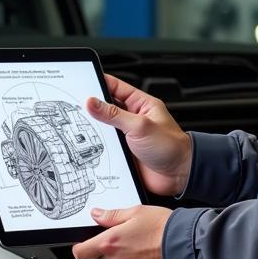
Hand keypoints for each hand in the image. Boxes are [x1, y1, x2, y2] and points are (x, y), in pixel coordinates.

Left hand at [72, 205, 172, 258]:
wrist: (188, 248)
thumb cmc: (165, 229)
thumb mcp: (136, 212)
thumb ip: (112, 215)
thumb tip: (97, 214)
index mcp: (110, 243)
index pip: (81, 252)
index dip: (81, 248)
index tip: (83, 247)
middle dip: (106, 254)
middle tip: (125, 243)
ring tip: (142, 251)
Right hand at [85, 75, 191, 195]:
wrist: (180, 175)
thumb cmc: (171, 146)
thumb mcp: (140, 126)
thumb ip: (114, 114)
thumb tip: (93, 102)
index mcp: (140, 104)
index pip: (115, 87)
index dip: (99, 84)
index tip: (82, 83)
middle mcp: (133, 118)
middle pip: (107, 108)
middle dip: (93, 109)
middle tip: (77, 108)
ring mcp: (128, 136)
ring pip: (104, 129)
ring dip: (95, 131)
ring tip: (83, 129)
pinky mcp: (124, 153)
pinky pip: (107, 147)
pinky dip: (98, 148)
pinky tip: (91, 148)